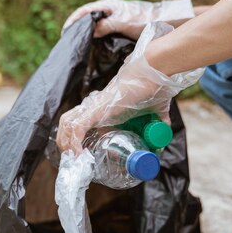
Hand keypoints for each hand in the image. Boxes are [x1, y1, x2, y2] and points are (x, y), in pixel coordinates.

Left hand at [57, 22, 203, 153]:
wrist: (153, 73)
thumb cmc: (152, 87)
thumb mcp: (154, 109)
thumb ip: (158, 118)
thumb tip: (165, 127)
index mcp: (104, 107)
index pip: (81, 120)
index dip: (76, 137)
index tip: (83, 155)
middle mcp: (95, 106)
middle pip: (68, 122)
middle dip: (65, 141)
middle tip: (74, 158)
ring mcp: (94, 107)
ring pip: (67, 123)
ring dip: (66, 142)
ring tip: (73, 158)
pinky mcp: (97, 109)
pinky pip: (77, 127)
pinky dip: (74, 141)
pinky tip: (79, 154)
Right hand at [62, 0, 193, 38]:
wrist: (163, 20)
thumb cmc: (144, 19)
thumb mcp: (124, 22)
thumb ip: (106, 25)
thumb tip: (90, 30)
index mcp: (108, 5)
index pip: (84, 11)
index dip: (73, 20)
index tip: (65, 32)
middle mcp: (109, 11)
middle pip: (87, 19)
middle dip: (77, 29)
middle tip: (68, 42)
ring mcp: (114, 19)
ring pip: (95, 27)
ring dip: (86, 36)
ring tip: (78, 48)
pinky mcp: (119, 28)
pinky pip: (103, 33)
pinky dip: (96, 40)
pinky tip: (94, 50)